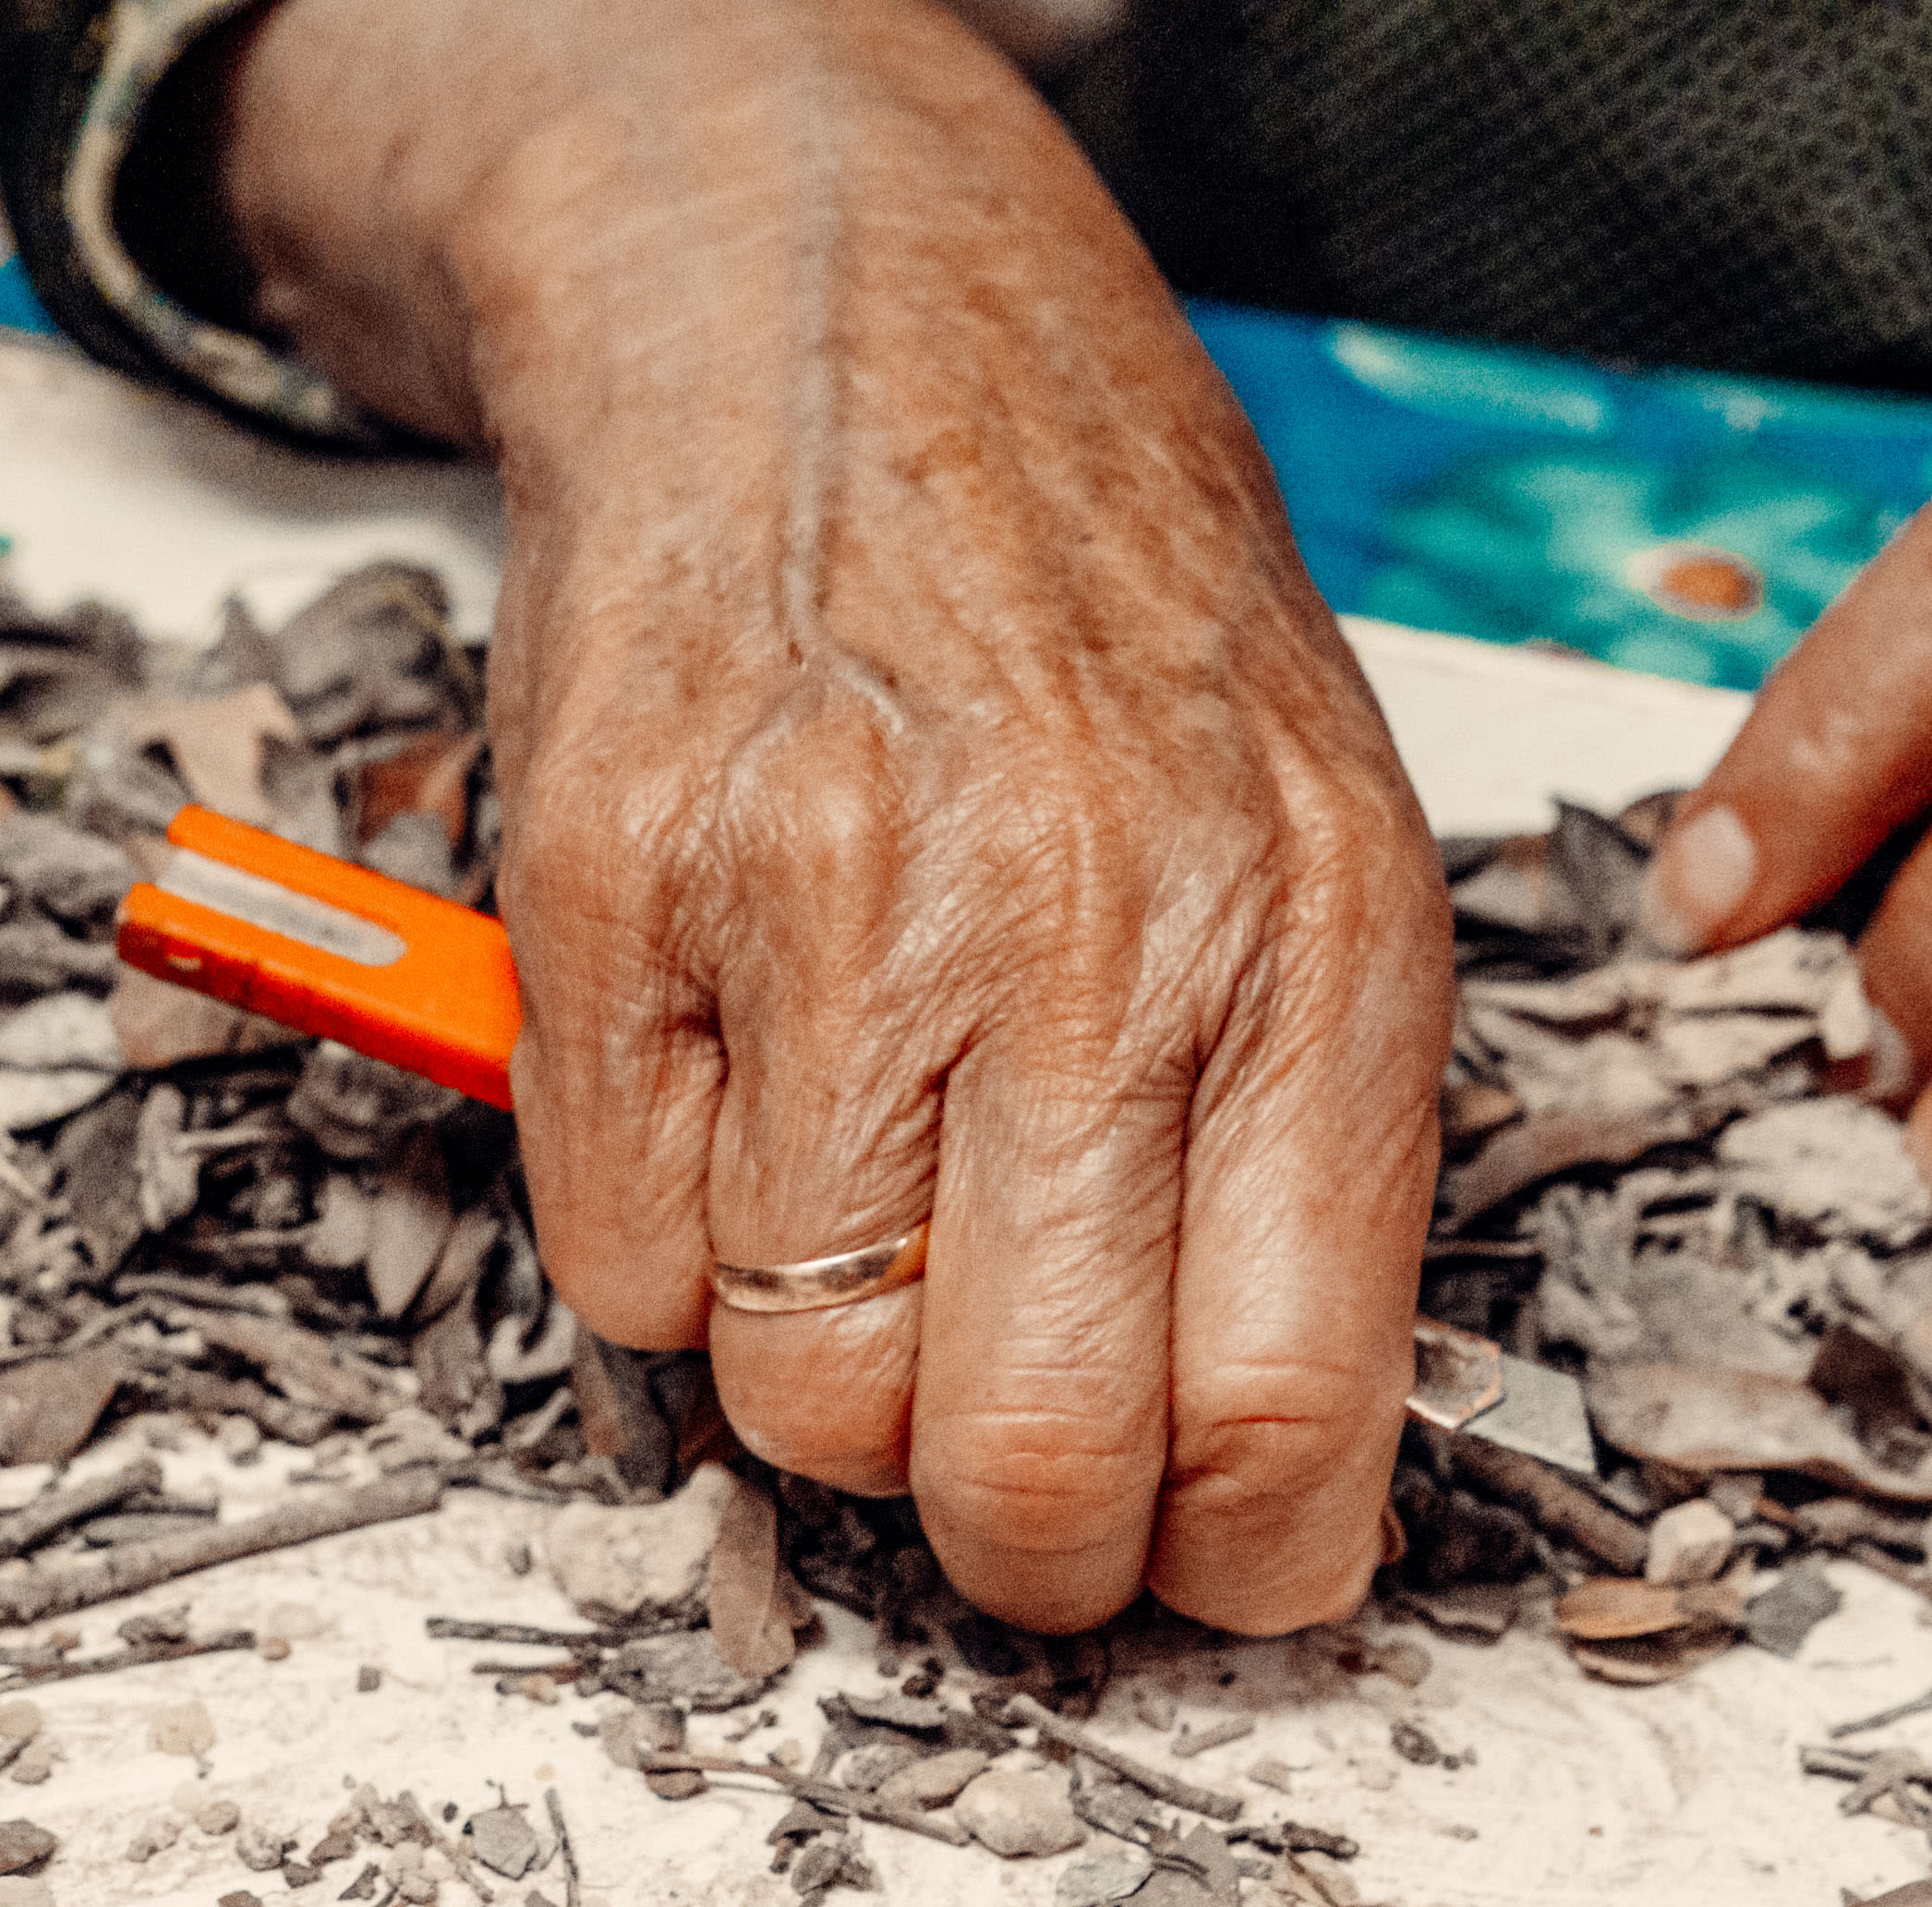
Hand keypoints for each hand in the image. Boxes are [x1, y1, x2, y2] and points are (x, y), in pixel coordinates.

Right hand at [211, 0, 1446, 1629]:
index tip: (1188, 1574)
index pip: (1288, 1414)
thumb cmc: (1078, 599)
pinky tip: (722, 1089)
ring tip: (853, 1217)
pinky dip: (659, 1240)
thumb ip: (1291, 1137)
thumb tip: (1248, 1475)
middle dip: (1008, 1542)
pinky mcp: (616, 898)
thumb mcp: (1300, 832)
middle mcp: (1093, 928)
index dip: (1224, 1572)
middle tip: (998, 1492)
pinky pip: (622, 1258)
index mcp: (1315, 934)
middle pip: (1029, 1454)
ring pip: (805, 1384)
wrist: (831, 307)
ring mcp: (837, 910)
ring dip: (815, 1371)